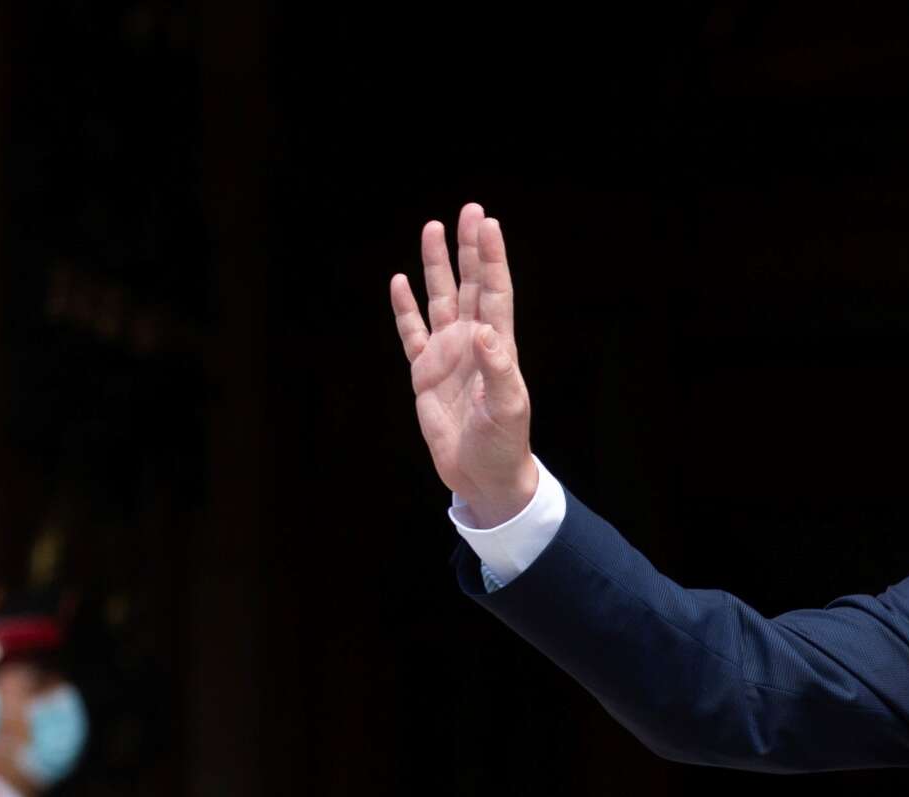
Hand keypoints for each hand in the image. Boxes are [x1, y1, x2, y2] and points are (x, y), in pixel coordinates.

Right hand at [391, 201, 537, 527]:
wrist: (482, 474)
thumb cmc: (502, 443)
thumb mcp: (507, 408)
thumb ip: (499, 368)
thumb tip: (486, 332)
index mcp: (497, 346)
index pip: (494, 291)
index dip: (491, 258)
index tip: (488, 224)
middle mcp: (472, 342)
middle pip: (469, 285)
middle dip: (468, 248)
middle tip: (469, 211)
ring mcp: (448, 355)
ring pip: (440, 300)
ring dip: (436, 267)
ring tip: (432, 230)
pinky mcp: (425, 373)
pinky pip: (412, 333)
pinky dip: (405, 309)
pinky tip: (400, 283)